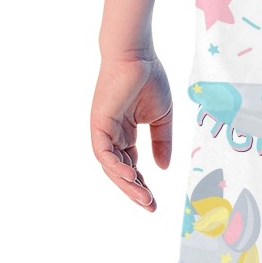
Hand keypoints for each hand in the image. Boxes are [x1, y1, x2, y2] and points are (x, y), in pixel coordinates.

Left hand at [91, 53, 173, 210]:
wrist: (138, 56)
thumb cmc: (148, 79)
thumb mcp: (161, 118)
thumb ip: (162, 143)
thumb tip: (162, 168)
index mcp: (125, 132)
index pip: (131, 164)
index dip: (141, 183)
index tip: (154, 200)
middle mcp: (112, 135)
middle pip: (120, 170)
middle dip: (134, 190)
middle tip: (150, 206)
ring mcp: (104, 130)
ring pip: (112, 166)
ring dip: (126, 184)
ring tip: (144, 198)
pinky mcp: (98, 125)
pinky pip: (104, 153)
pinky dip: (116, 167)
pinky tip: (132, 177)